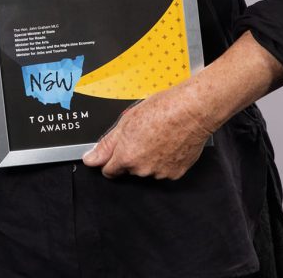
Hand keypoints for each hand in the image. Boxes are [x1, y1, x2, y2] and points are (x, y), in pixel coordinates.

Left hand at [80, 80, 214, 178]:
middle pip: (129, 169)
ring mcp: (160, 173)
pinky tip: (169, 144)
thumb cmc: (162, 110)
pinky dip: (165, 161)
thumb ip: (107, 145)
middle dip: (131, 156)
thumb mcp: (126, 121)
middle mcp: (142, 169)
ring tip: (158, 137)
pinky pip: (164, 170)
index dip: (110, 159)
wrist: (192, 111)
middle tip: (142, 136)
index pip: (108, 170)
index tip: (114, 153)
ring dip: (149, 159)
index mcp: (126, 157)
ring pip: (147, 170)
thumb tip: (90, 160)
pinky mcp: (177, 173)